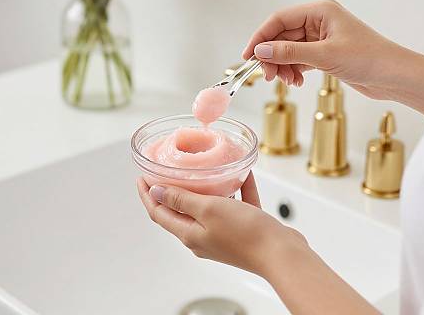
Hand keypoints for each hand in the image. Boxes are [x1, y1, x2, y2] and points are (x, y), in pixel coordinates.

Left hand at [136, 172, 306, 277]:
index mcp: (190, 234)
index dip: (147, 195)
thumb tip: (155, 192)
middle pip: (180, 211)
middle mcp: (203, 237)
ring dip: (204, 189)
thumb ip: (181, 200)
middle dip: (170, 190)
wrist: (282, 254)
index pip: (159, 213)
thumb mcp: (207, 209)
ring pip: (208, 207)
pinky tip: (243, 174)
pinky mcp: (243, 230)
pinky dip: (236, 190)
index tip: (141, 177)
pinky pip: (236, 204)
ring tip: (202, 169)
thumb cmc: (245, 234)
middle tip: (165, 170)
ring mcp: (223, 234)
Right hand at [242, 0, 423, 115]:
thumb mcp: (324, 56)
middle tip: (268, 75)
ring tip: (287, 81)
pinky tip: (297, 81)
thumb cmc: (369, 58)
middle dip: (272, 56)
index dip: (260, 37)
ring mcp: (321, 37)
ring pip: (288, 49)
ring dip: (283, 66)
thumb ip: (289, 53)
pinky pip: (299, 58)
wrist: (395, 76)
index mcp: (320, 11)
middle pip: (281, 36)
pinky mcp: (324, 52)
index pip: (279, 19)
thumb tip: (260, 51)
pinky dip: (294, 70)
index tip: (248, 55)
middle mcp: (318, 21)